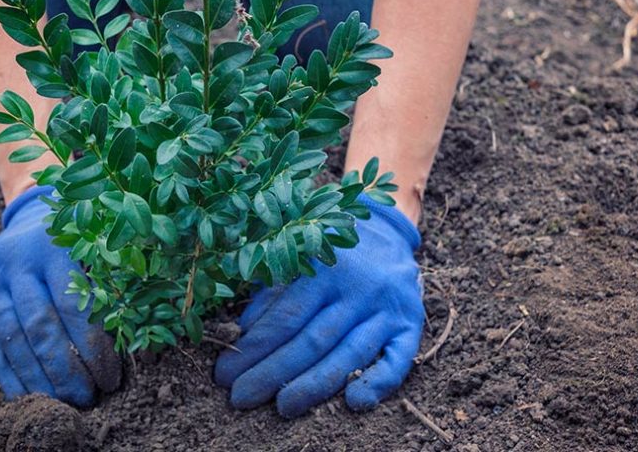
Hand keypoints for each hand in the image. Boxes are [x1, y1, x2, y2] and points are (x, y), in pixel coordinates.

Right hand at [0, 185, 121, 405]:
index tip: (110, 378)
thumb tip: (145, 345)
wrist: (32, 218)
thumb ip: (115, 286)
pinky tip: (26, 398)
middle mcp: (18, 262)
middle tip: (86, 398)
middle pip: (38, 324)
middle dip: (63, 368)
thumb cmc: (81, 239)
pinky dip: (6, 374)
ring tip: (59, 403)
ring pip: (9, 336)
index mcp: (54, 246)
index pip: (73, 305)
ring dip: (34, 376)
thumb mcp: (99, 248)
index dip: (92, 347)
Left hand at [215, 197, 423, 417]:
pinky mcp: (411, 324)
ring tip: (284, 407)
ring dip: (314, 385)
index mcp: (324, 267)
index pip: (286, 317)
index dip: (254, 349)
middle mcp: (358, 288)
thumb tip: (244, 332)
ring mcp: (387, 308)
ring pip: (350, 354)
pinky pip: (398, 360)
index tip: (226, 374)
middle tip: (242, 397)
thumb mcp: (297, 259)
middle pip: (313, 340)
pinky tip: (354, 402)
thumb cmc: (328, 249)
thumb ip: (272, 293)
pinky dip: (379, 383)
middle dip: (273, 373)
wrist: (386, 229)